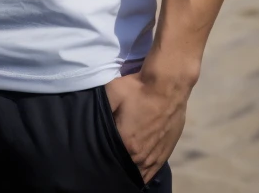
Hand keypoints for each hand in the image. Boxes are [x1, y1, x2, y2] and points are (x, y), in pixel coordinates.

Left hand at [103, 69, 189, 184]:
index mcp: (125, 143)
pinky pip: (151, 173)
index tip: (98, 151)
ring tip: (122, 162)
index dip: (103, 156)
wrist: (168, 85)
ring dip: (129, 169)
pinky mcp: (165, 154)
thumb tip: (90, 123)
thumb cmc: (139, 87)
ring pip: (138, 175)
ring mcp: (154, 157)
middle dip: (116, 163)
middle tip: (109, 155)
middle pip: (124, 169)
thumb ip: (101, 110)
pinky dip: (143, 172)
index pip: (109, 159)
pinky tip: (136, 167)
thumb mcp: (112, 93)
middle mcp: (141, 156)